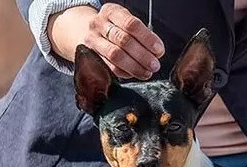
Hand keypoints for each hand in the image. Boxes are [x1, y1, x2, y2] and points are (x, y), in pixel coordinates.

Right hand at [48, 4, 164, 79]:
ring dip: (135, 66)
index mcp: (112, 12)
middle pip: (123, 40)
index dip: (147, 39)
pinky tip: (135, 73)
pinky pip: (110, 67)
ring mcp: (93, 40)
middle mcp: (99, 24)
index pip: (131, 24)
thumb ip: (142, 34)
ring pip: (115, 55)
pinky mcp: (91, 56)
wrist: (87, 31)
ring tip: (147, 72)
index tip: (159, 50)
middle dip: (143, 55)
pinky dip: (125, 72)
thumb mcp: (126, 23)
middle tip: (155, 65)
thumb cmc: (115, 28)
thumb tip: (157, 52)